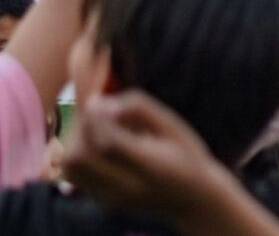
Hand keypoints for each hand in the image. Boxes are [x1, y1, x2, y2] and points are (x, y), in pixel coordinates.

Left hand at [63, 91, 232, 224]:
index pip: (108, 144)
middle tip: (99, 111)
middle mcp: (125, 188)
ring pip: (70, 166)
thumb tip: (103, 102)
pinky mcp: (99, 198)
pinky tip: (96, 141)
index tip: (100, 98)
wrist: (190, 196)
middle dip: (82, 127)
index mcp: (151, 169)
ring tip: (97, 126)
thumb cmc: (186, 154)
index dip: (97, 118)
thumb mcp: (174, 126)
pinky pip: (73, 173)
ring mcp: (109, 196)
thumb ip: (142, 109)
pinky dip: (77, 151)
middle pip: (80, 157)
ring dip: (75, 140)